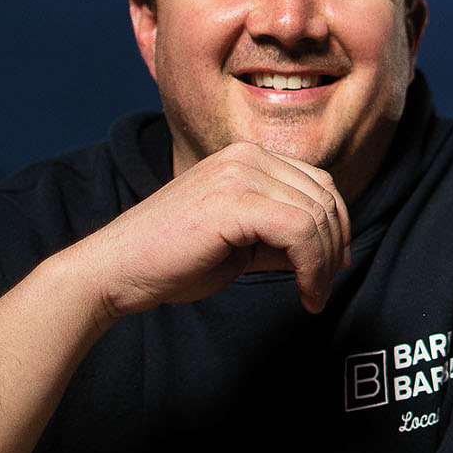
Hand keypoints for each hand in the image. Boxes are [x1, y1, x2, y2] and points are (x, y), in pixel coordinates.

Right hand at [72, 142, 351, 317]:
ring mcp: (239, 173)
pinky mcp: (233, 200)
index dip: (335, 227)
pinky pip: (299, 231)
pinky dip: (312, 267)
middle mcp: (245, 156)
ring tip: (313, 296)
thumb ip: (281, 238)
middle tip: (325, 287)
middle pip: (324, 197)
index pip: (318, 183)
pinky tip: (304, 294)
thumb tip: (332, 252)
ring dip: (324, 263)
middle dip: (334, 247)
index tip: (331, 267)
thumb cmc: (172, 261)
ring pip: (316, 214)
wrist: (117, 271)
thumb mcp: (242, 244)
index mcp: (246, 158)